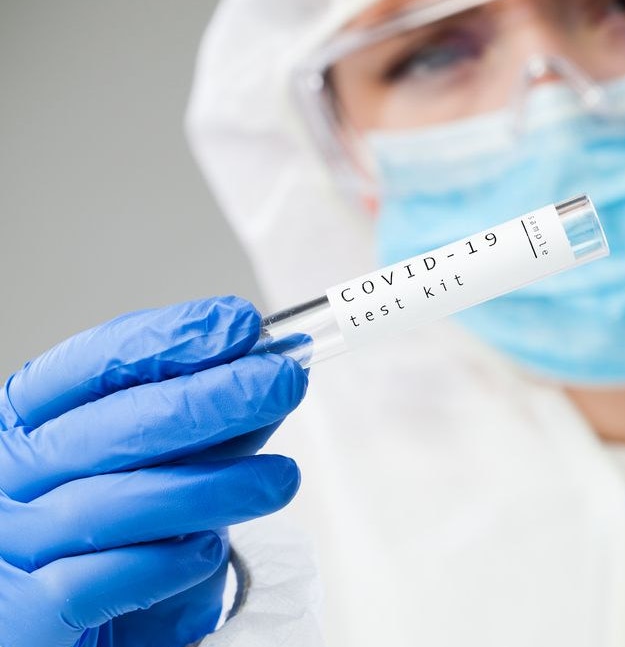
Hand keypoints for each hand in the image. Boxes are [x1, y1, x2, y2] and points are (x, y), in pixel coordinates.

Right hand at [0, 297, 306, 646]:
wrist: (79, 640)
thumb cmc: (114, 549)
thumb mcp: (162, 478)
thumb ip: (207, 433)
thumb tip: (268, 374)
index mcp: (30, 427)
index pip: (90, 366)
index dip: (167, 340)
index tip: (240, 324)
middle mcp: (8, 478)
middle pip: (111, 426)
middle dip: (210, 399)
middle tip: (283, 382)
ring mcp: (9, 544)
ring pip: (111, 502)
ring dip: (211, 486)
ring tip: (281, 479)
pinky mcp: (22, 616)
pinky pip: (99, 579)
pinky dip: (163, 562)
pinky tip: (210, 550)